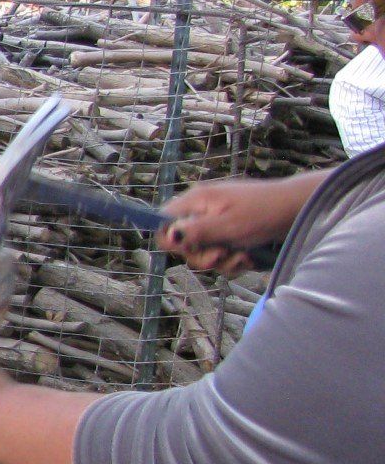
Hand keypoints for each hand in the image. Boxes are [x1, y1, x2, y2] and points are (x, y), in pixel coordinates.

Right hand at [158, 173, 318, 273]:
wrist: (300, 210)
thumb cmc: (265, 212)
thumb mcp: (229, 226)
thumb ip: (197, 232)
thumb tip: (168, 236)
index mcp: (197, 202)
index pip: (164, 221)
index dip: (171, 240)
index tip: (190, 249)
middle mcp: (203, 212)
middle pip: (184, 244)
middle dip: (202, 256)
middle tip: (221, 255)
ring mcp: (218, 224)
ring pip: (204, 253)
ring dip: (222, 261)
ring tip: (242, 256)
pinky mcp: (231, 236)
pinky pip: (222, 256)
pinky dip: (234, 261)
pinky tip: (249, 258)